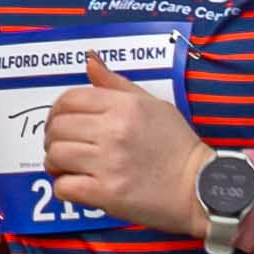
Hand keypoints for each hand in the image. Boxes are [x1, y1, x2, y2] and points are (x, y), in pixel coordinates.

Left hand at [40, 54, 211, 237]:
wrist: (200, 187)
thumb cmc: (176, 146)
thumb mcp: (152, 104)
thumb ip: (116, 84)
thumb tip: (90, 61)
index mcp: (124, 106)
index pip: (69, 99)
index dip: (57, 112)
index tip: (61, 123)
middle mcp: (115, 131)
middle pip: (58, 128)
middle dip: (53, 138)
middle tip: (64, 147)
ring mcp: (109, 163)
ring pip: (55, 155)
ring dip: (55, 163)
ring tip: (69, 167)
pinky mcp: (107, 193)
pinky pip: (64, 187)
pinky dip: (64, 188)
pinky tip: (78, 185)